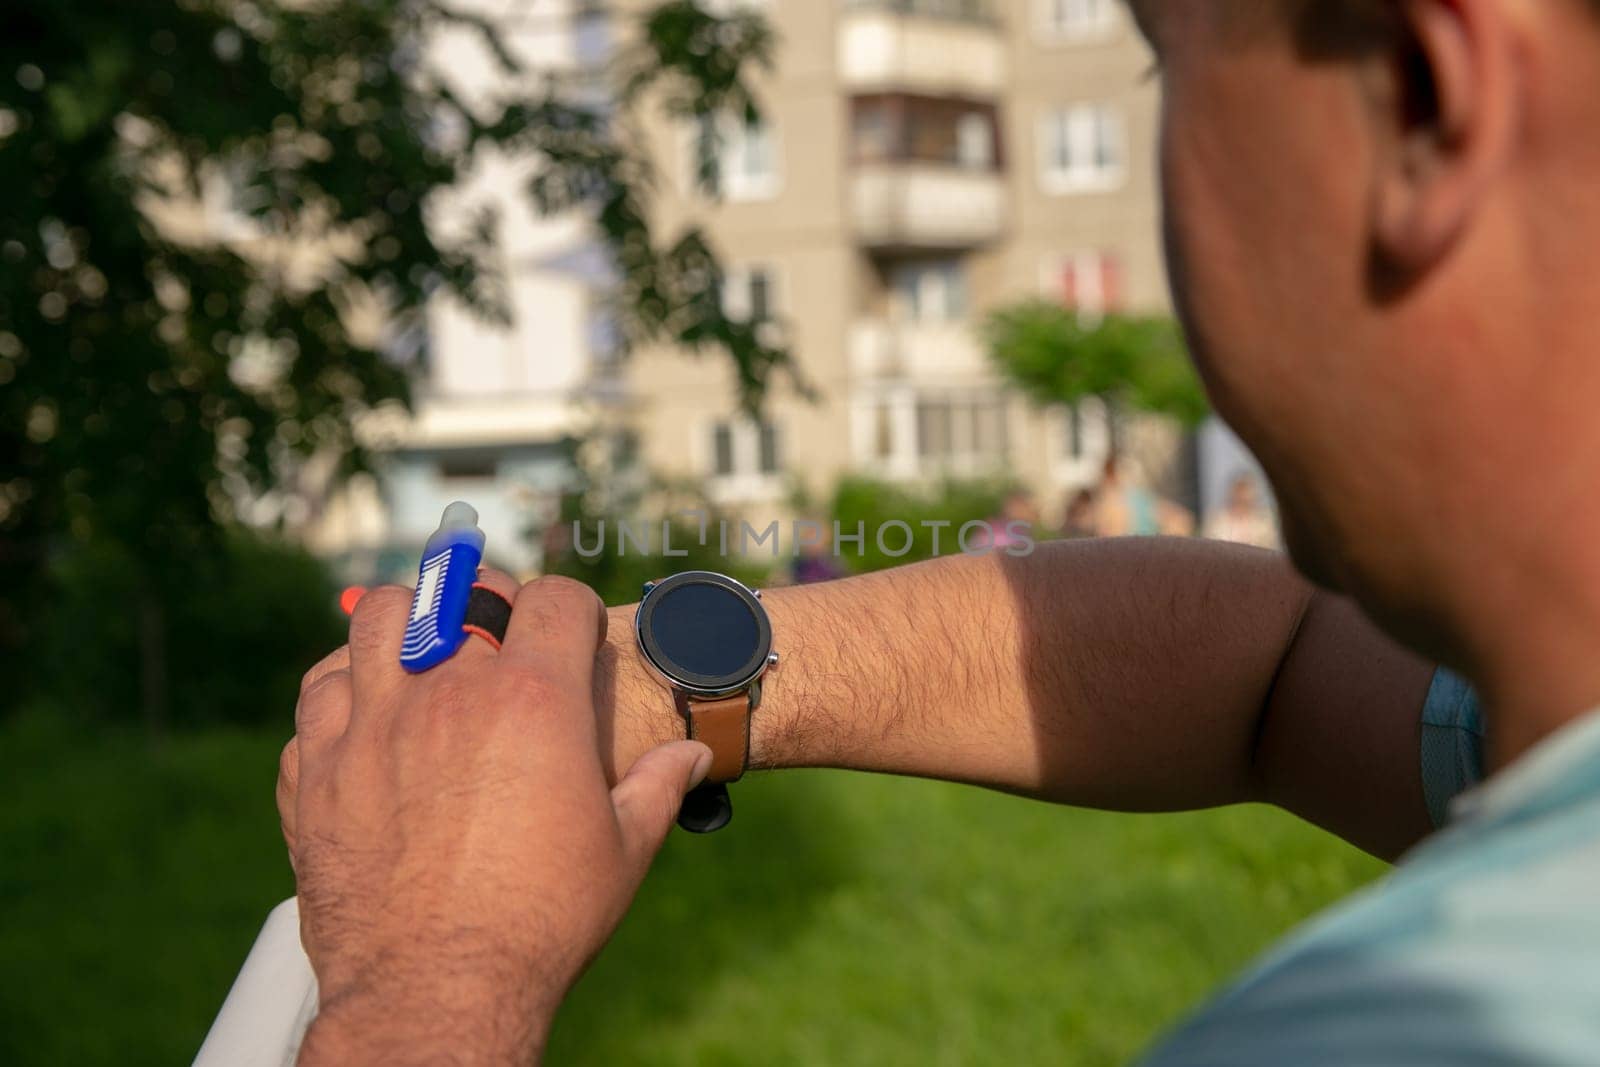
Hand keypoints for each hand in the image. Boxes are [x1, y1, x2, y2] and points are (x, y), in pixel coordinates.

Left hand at [277, 572, 712, 1064]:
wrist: (437, 989)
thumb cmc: (540, 921)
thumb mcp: (623, 849)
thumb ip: (657, 786)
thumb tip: (694, 755)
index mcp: (536, 700)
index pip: (555, 599)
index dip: (572, 609)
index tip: (573, 635)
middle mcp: (450, 692)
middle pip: (462, 592)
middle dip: (487, 602)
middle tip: (497, 635)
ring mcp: (373, 724)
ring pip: (378, 619)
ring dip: (405, 622)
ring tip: (421, 652)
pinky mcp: (318, 769)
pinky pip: (319, 693)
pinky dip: (342, 691)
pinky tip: (366, 716)